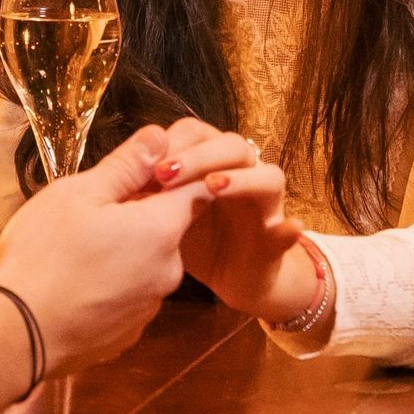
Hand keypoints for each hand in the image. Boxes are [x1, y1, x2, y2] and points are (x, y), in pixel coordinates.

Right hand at [0, 126, 205, 372]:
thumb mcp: (78, 195)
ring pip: (146, 263)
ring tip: (75, 252)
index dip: (174, 173)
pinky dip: (109, 286)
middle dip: (139, 215)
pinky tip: (74, 284)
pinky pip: (127, 297)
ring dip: (123, 252)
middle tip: (90, 212)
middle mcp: (168, 271)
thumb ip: (126, 165)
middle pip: (168, 228)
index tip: (142, 171)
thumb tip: (159, 137)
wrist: (17, 336)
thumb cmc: (43, 257)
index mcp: (161, 229)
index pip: (198, 188)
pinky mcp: (128, 334)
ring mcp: (149, 307)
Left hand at [150, 118, 320, 325]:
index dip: (173, 142)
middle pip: (232, 146)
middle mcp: (243, 175)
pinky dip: (288, 231)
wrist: (233, 278)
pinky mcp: (276, 241)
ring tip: (213, 187)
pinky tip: (289, 227)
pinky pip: (287, 232)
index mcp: (212, 163)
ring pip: (268, 176)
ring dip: (241, 178)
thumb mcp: (161, 212)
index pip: (197, 134)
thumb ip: (149, 190)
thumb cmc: (194, 238)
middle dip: (199, 155)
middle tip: (166, 174)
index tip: (145, 163)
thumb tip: (125, 167)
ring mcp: (264, 206)